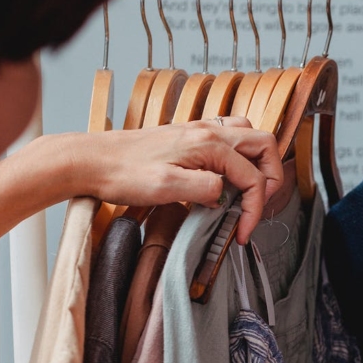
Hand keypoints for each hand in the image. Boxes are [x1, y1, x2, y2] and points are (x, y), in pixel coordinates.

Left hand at [70, 117, 284, 243]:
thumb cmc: (122, 173)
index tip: (243, 232)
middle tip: (258, 206)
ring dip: (258, 163)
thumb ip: (205, 189)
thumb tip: (226, 194)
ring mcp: (199, 130)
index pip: (253, 176)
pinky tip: (226, 177)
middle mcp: (208, 131)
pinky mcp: (189, 137)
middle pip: (264, 145)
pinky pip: (229, 138)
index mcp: (208, 144)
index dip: (255, 208)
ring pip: (249, 137)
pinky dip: (239, 157)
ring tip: (248, 192)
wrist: (91, 160)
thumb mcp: (166, 187)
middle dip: (270, 178)